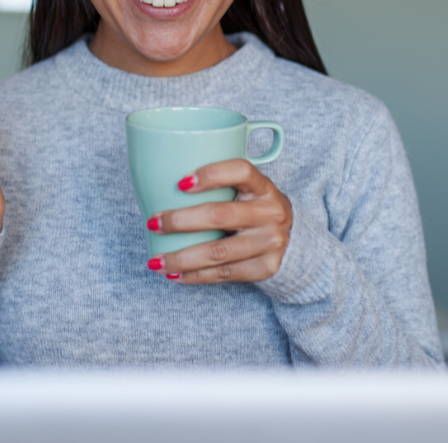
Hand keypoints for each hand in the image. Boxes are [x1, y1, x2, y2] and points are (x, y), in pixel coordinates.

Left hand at [146, 160, 291, 282]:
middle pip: (220, 215)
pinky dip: (195, 276)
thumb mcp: (249, 191)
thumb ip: (221, 186)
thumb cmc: (256, 210)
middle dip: (180, 221)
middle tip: (153, 223)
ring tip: (156, 261)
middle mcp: (271, 213)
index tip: (180, 183)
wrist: (293, 242)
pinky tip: (175, 275)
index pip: (241, 171)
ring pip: (218, 252)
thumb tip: (163, 187)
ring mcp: (270, 242)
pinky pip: (224, 273)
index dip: (211, 174)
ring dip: (181, 258)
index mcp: (264, 187)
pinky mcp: (265, 268)